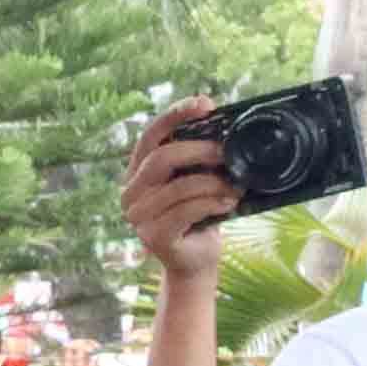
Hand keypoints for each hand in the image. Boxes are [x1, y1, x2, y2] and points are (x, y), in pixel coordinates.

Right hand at [123, 101, 235, 280]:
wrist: (196, 260)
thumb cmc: (199, 215)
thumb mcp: (198, 179)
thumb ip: (199, 156)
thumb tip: (223, 120)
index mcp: (138, 172)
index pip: (150, 136)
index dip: (175, 116)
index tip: (204, 105)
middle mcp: (130, 193)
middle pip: (161, 158)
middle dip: (200, 150)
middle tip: (228, 153)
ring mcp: (138, 217)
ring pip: (179, 186)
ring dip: (215, 183)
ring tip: (236, 187)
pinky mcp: (153, 237)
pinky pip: (186, 210)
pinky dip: (212, 203)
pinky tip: (228, 203)